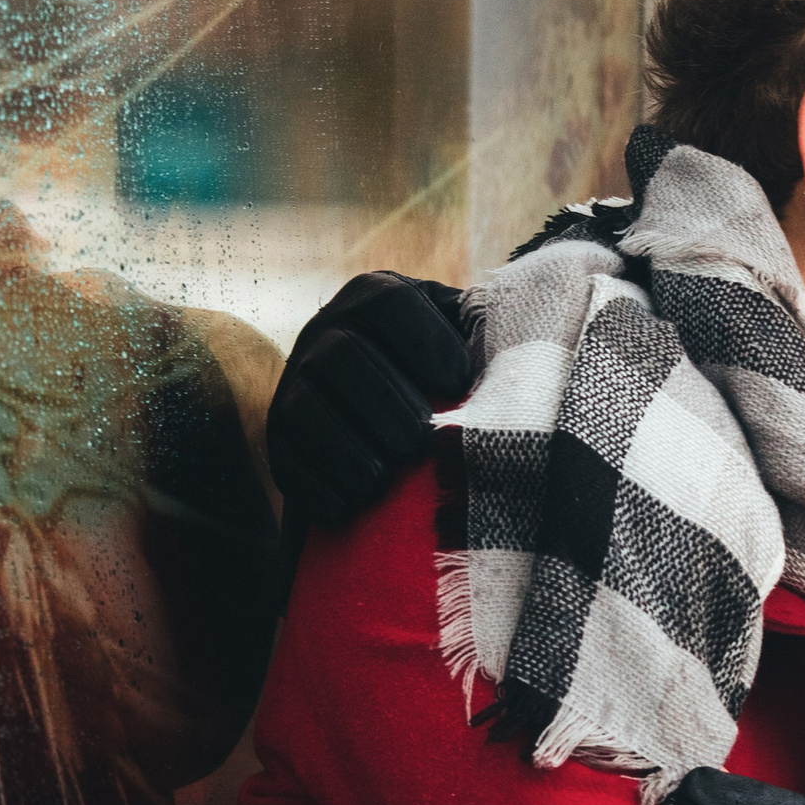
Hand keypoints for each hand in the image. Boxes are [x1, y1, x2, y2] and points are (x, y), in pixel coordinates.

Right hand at [267, 272, 472, 527]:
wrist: (382, 408)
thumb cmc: (444, 374)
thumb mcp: (463, 341)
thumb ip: (487, 341)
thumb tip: (523, 357)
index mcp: (374, 299)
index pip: (388, 304)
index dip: (424, 340)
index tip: (461, 380)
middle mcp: (326, 333)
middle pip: (342, 357)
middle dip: (383, 403)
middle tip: (419, 442)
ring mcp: (297, 384)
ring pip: (305, 409)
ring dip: (345, 448)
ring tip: (383, 478)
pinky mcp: (281, 437)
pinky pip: (286, 458)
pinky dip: (317, 485)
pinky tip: (349, 505)